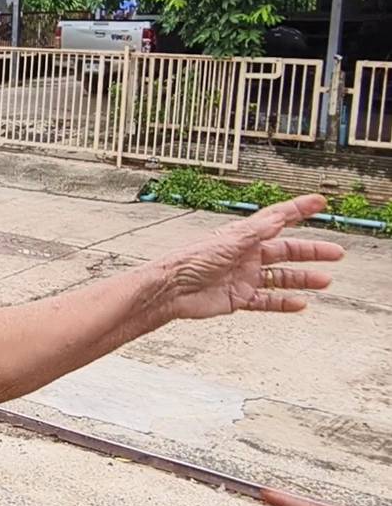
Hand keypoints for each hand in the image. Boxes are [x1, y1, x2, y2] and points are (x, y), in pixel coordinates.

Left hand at [158, 195, 344, 319]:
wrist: (170, 290)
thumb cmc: (189, 261)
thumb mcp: (227, 242)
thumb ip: (255, 231)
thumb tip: (278, 216)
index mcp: (242, 236)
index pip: (276, 219)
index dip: (297, 210)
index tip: (318, 202)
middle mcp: (245, 255)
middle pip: (285, 251)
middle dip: (311, 251)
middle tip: (335, 252)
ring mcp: (243, 277)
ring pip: (281, 277)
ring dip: (303, 278)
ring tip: (324, 280)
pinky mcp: (238, 298)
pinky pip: (267, 300)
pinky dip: (284, 302)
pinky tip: (300, 303)